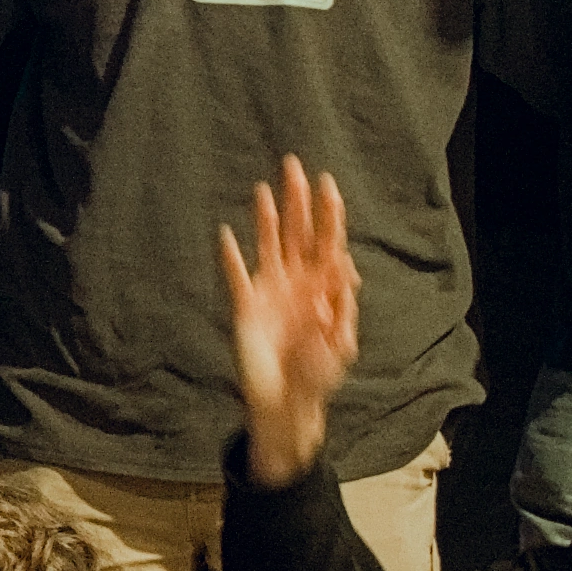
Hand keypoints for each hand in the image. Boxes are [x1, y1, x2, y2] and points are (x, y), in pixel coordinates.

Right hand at [217, 156, 359, 489]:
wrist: (287, 404)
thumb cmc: (318, 376)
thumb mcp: (339, 345)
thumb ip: (340, 307)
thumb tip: (346, 267)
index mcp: (323, 288)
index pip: (327, 242)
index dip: (328, 214)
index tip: (328, 185)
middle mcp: (296, 282)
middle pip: (298, 234)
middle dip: (298, 201)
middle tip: (294, 166)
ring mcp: (270, 292)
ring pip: (269, 246)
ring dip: (267, 219)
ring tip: (264, 190)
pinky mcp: (246, 308)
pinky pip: (236, 277)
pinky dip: (230, 258)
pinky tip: (225, 236)